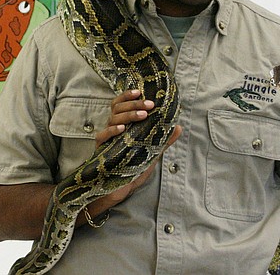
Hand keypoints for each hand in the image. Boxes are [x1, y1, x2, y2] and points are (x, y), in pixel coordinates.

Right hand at [93, 89, 181, 208]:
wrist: (119, 188)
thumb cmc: (133, 167)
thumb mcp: (151, 152)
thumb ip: (163, 140)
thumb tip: (178, 127)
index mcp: (121, 124)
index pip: (121, 104)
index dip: (127, 96)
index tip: (140, 92)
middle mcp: (112, 128)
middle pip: (118, 108)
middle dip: (134, 104)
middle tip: (149, 105)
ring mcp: (106, 137)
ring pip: (113, 118)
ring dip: (128, 115)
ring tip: (143, 116)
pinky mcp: (101, 148)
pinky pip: (103, 135)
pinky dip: (112, 130)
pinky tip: (122, 128)